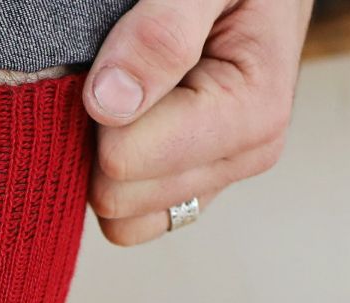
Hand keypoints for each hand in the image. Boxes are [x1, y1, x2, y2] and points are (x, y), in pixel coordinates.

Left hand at [83, 0, 312, 245]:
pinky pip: (127, 220)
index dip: (98, 104)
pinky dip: (110, 177)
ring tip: (124, 92)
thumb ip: (160, 34)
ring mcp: (216, 178)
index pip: (122, 159)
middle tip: (117, 72)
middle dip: (99, 136)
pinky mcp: (191, 188)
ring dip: (102, 157)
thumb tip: (111, 102)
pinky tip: (122, 122)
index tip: (114, 54)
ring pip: (119, 217)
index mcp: (251, 114)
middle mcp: (242, 157)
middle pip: (116, 196)